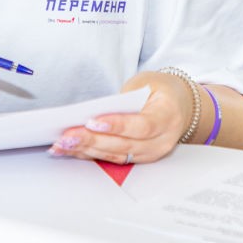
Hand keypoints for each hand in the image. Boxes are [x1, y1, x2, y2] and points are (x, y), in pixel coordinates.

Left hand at [51, 72, 189, 164]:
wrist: (181, 107)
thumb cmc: (161, 91)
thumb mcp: (146, 84)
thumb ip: (123, 99)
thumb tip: (92, 113)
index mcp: (167, 117)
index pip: (142, 126)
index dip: (117, 125)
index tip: (92, 122)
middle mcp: (161, 141)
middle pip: (124, 144)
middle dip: (92, 141)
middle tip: (67, 135)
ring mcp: (151, 154)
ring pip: (116, 155)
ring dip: (86, 150)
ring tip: (62, 144)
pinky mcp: (139, 159)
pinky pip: (113, 158)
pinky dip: (90, 154)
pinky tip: (71, 150)